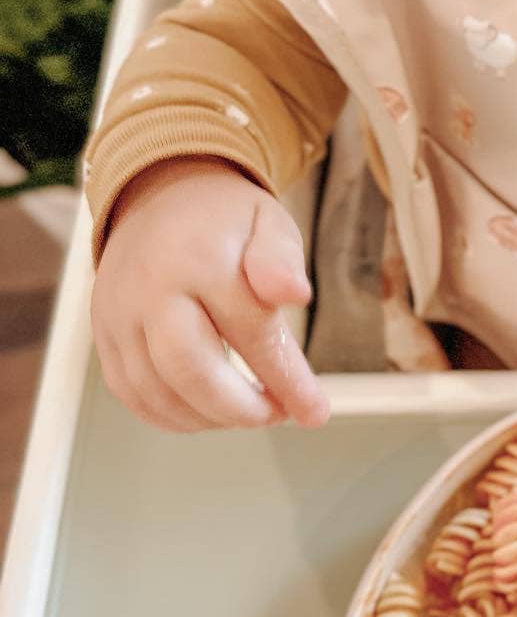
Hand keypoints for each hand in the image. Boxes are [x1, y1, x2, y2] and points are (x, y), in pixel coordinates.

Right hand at [91, 158, 329, 432]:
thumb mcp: (269, 222)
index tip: (314, 410)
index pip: (248, 331)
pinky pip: (130, 392)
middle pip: (188, 370)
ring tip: (248, 411)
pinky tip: (208, 413)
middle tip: (276, 413)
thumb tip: (295, 293)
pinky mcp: (103, 334)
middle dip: (239, 408)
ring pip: (156, 391)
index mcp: (198, 257)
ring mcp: (118, 314)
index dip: (285, 378)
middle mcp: (150, 288)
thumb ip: (282, 259)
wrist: (159, 198)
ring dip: (209, 418)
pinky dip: (171, 416)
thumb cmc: (225, 222)